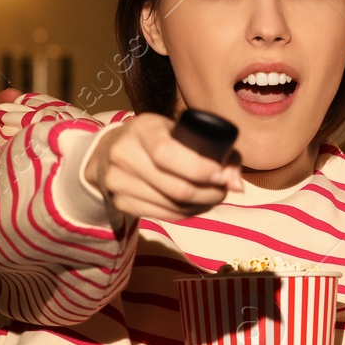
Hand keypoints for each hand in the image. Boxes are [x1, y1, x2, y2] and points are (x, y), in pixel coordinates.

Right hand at [84, 113, 245, 221]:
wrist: (107, 153)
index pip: (167, 153)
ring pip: (172, 205)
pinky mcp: (120, 204)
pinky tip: (197, 205)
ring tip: (214, 197)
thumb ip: (215, 149)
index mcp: (142, 129)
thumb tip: (237, 185)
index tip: (221, 176)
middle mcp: (124, 155)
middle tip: (224, 190)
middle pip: (174, 187)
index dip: (199, 169)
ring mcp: (118, 182)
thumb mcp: (178, 130)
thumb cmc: (155, 138)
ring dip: (201, 205)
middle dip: (209, 193)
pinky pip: (163, 215)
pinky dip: (187, 213)